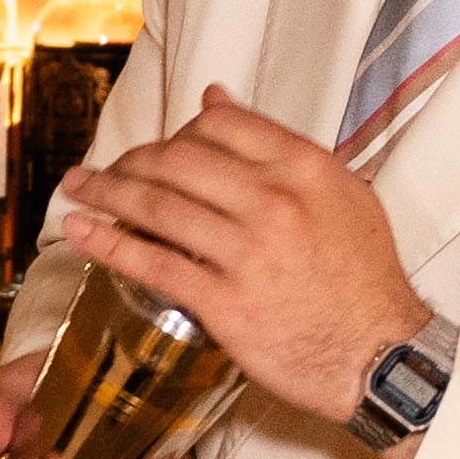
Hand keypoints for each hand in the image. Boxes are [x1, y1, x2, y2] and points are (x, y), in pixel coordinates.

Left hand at [32, 87, 429, 423]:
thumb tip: (216, 102)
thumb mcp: (344, 195)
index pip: (220, 125)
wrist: (382, 356)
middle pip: (178, 160)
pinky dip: (108, 243)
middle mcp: (275, 202)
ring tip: (77, 187)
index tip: (161, 146)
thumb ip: (280, 148)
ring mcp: (248, 253)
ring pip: (157, 206)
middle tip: (107, 169)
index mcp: (305, 169)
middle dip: (131, 160)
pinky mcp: (226, 302)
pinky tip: (80, 231)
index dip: (178, 131)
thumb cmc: (364, 278)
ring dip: (106, 192)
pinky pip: (154, 264)